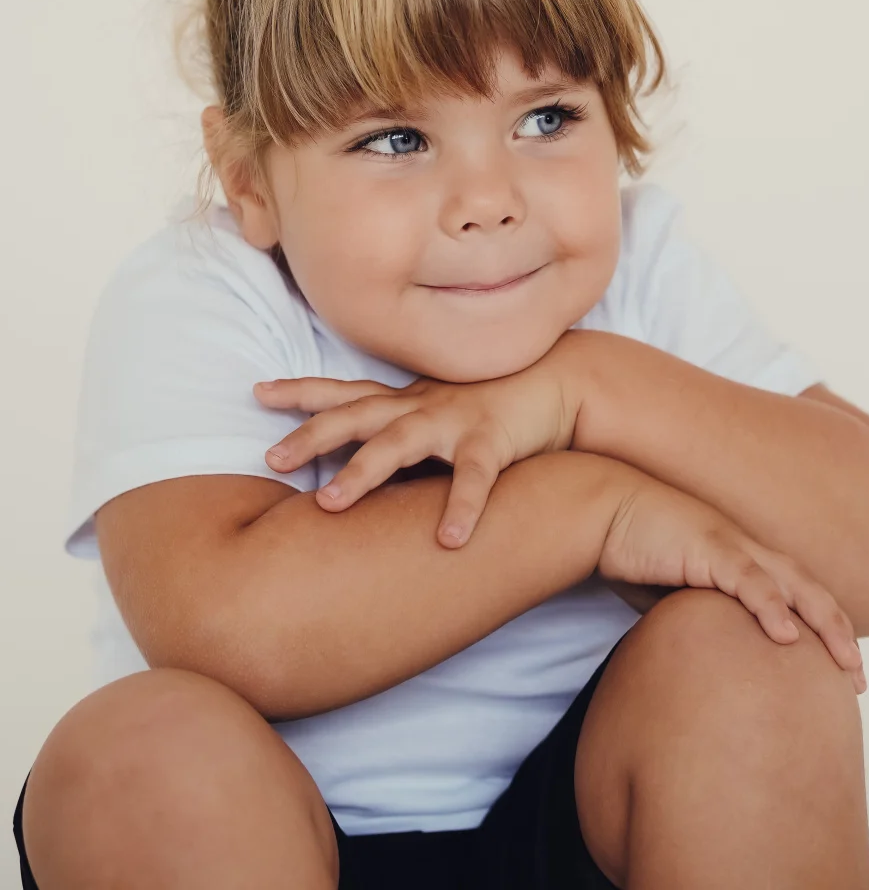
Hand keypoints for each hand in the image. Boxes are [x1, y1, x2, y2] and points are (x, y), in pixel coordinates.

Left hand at [254, 337, 583, 547]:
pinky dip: (463, 509)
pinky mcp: (492, 442)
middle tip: (270, 459)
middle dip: (311, 436)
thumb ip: (401, 430)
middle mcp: (420, 407)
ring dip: (362, 471)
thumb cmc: (491, 402)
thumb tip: (358, 460)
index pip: (344, 392)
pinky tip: (450, 541)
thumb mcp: (437, 411)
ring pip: (399, 444)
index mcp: (405, 402)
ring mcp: (454, 421)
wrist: (557, 382)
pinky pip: (475, 478)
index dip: (300, 392)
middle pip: (354, 416)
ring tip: (328, 503)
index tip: (256, 392)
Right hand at [597, 473, 866, 692]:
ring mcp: (729, 543)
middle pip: (809, 589)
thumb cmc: (630, 546)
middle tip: (858, 676)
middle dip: (839, 631)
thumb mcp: (669, 589)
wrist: (600, 510)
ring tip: (846, 661)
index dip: (821, 628)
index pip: (794, 594)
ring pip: (793, 585)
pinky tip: (788, 636)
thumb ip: (694, 613)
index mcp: (738, 557)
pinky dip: (771, 607)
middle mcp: (743, 547)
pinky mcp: (708, 546)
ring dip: (825, 624)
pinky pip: (749, 579)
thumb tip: (702, 649)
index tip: (837, 667)